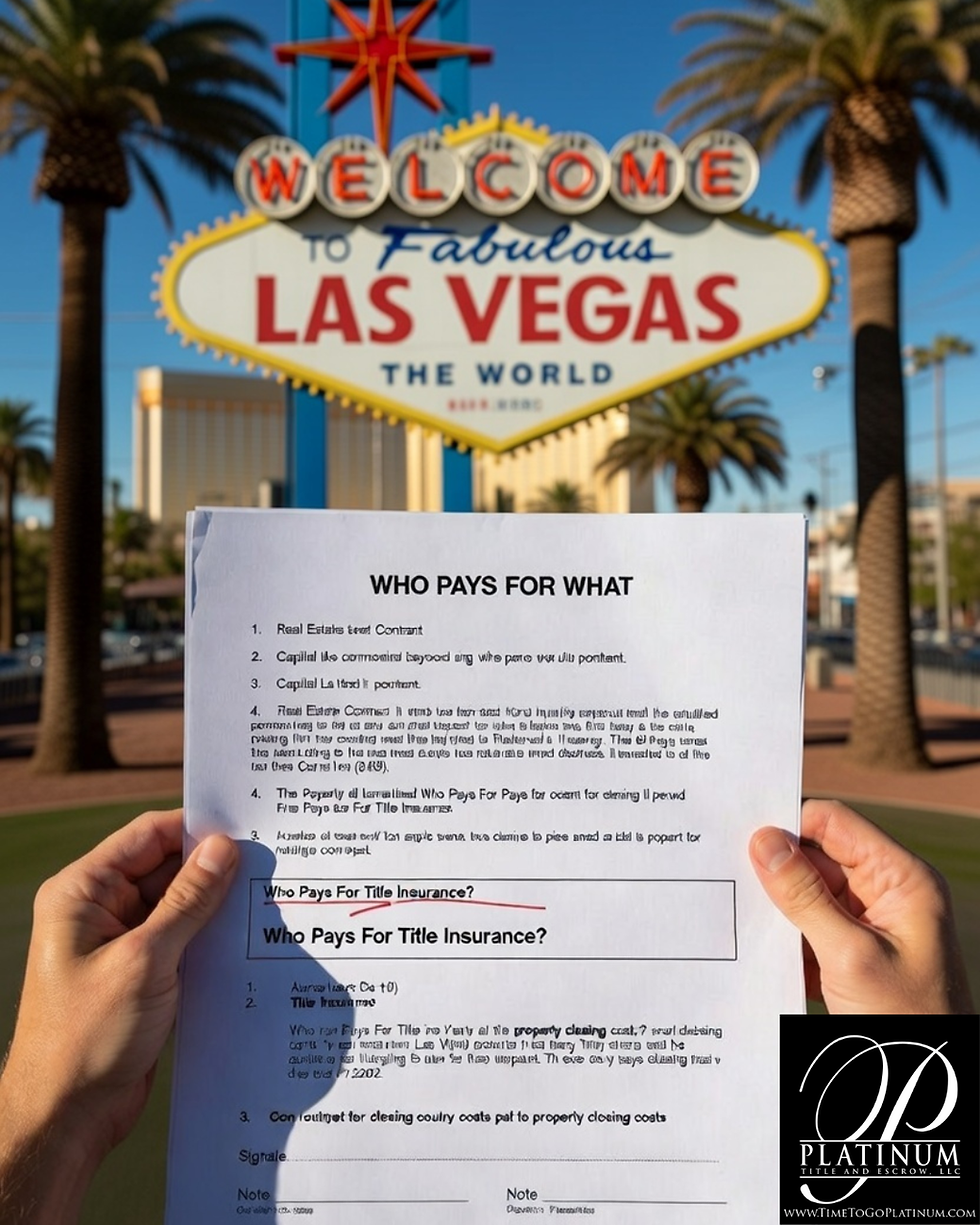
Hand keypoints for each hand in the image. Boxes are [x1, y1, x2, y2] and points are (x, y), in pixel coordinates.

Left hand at [0, 808, 237, 1222]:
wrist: (65, 1119)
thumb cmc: (87, 1038)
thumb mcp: (145, 959)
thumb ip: (188, 901)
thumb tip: (223, 848)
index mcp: (82, 893)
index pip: (146, 837)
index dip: (195, 829)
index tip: (245, 827)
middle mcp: (98, 911)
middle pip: (165, 868)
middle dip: (212, 867)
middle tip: (268, 862)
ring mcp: (120, 944)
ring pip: (178, 905)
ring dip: (215, 905)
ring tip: (266, 897)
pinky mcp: (141, 975)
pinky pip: (182, 939)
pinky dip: (210, 936)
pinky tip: (248, 938)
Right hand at [749, 798, 973, 1014]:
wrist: (930, 1088)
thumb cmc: (907, 1019)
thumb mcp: (850, 955)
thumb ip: (805, 896)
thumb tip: (764, 841)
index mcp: (901, 879)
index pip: (834, 824)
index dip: (790, 826)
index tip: (743, 840)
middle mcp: (885, 893)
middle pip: (815, 857)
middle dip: (776, 870)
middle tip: (728, 877)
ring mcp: (868, 924)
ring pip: (806, 894)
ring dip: (777, 908)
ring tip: (739, 916)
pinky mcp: (850, 954)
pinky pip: (807, 927)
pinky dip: (784, 937)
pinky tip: (758, 950)